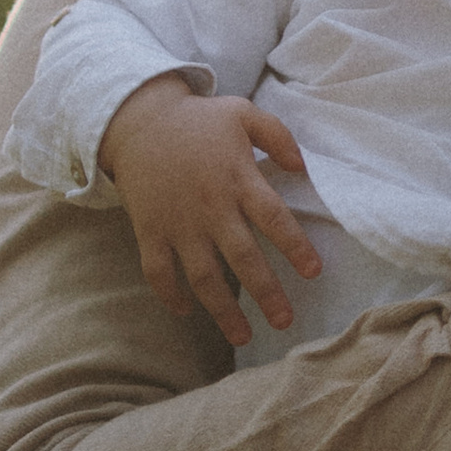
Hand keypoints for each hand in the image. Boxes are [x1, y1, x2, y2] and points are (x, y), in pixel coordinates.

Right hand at [102, 76, 322, 345]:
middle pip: (243, 257)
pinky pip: (157, 271)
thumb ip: (278, 137)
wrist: (136, 119)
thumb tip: (303, 168)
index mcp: (238, 178)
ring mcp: (178, 222)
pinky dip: (169, 294)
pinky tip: (186, 312)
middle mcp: (210, 206)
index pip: (275, 219)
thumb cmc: (197, 119)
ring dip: (222, 310)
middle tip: (285, 321)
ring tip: (243, 336)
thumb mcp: (242, 113)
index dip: (295, 247)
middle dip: (266, 293)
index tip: (314, 272)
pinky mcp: (149, 230)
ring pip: (202, 275)